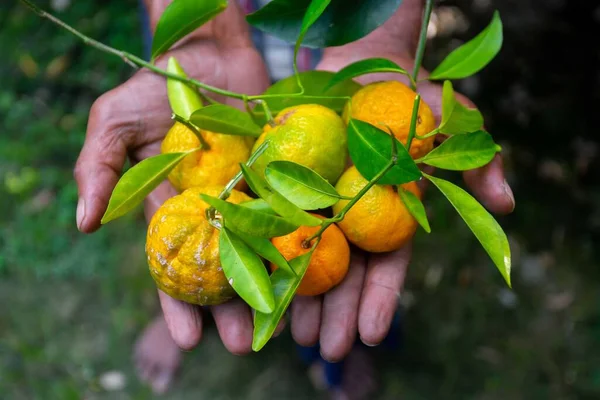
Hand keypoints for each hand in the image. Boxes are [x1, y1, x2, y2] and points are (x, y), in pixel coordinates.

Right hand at [74, 2, 269, 352]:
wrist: (207, 51)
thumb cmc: (154, 86)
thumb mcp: (114, 124)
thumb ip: (98, 170)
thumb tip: (81, 225)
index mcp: (173, 209)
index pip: (174, 265)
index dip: (177, 303)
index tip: (186, 339)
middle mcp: (214, 210)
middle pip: (223, 269)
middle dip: (229, 309)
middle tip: (242, 343)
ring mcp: (250, 194)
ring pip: (261, 248)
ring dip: (268, 286)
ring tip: (278, 325)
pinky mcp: (281, 174)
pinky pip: (291, 210)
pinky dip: (298, 239)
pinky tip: (308, 271)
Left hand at [289, 0, 514, 360]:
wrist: (357, 64)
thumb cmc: (405, 96)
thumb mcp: (449, 120)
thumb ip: (476, 159)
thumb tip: (506, 203)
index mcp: (387, 215)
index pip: (386, 264)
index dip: (381, 299)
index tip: (372, 334)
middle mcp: (349, 218)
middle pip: (342, 273)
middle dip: (336, 312)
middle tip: (327, 348)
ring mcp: (313, 204)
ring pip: (303, 259)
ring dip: (298, 298)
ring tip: (290, 333)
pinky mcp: (279, 186)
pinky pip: (266, 223)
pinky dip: (260, 254)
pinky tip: (254, 286)